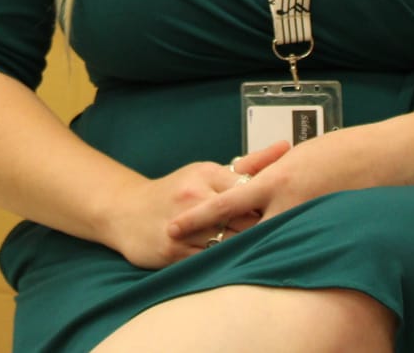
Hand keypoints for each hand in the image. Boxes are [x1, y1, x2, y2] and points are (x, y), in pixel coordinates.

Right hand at [100, 153, 274, 268]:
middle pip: (242, 218)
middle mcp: (193, 197)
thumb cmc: (176, 190)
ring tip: (269, 253)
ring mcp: (182, 226)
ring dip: (248, 249)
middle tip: (288, 236)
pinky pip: (209, 262)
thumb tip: (285, 147)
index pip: (249, 190)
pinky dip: (227, 264)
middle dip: (265, 229)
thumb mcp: (207, 171)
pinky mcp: (173, 252)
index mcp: (204, 174)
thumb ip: (249, 164)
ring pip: (228, 243)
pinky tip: (241, 266)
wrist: (125, 211)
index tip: (288, 210)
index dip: (271, 204)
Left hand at [163, 127, 401, 241]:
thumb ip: (266, 172)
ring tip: (237, 257)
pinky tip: (279, 256)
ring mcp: (307, 219)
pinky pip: (297, 244)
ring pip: (270, 242)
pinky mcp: (325, 229)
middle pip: (245, 233)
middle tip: (199, 251)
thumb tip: (241, 178)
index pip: (226, 204)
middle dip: (225, 244)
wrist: (382, 156)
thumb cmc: (338, 150)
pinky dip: (286, 249)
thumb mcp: (293, 157)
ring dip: (256, 249)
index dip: (199, 218)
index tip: (174, 227)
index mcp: (274, 180)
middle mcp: (286, 203)